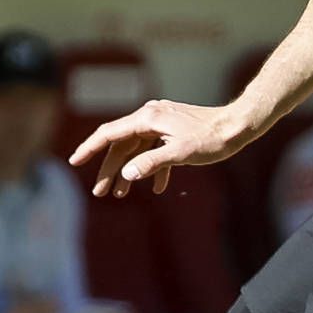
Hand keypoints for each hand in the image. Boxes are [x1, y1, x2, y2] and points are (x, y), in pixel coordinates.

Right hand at [68, 98, 252, 196]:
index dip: (90, 148)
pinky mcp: (173, 132)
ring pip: (137, 150)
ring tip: (120, 194)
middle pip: (121, 145)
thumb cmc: (213, 138)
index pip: (110, 133)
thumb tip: (127, 175)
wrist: (239, 126)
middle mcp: (151, 117)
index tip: (74, 161)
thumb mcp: (181, 153)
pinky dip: (152, 169)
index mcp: (148, 118)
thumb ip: (152, 163)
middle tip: (100, 193)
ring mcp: (162, 124)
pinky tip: (156, 188)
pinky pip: (155, 151)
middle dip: (110, 169)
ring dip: (129, 171)